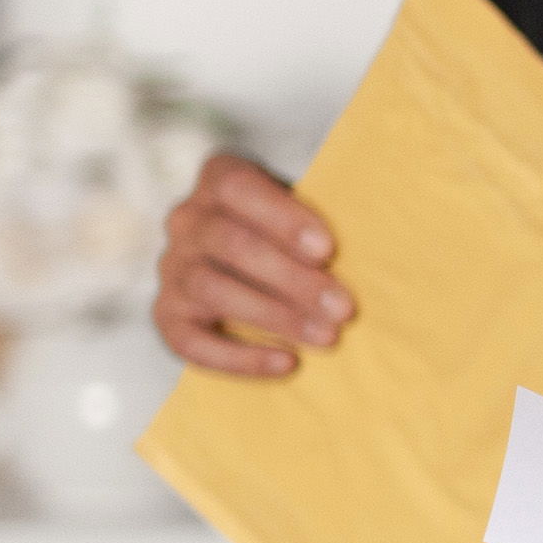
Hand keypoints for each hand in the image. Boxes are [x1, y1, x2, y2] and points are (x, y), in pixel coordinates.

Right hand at [153, 152, 349, 377]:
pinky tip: (287, 363)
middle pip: (229, 243)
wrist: (251, 267)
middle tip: (343, 309)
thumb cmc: (294, 235)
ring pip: (211, 288)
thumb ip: (321, 225)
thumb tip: (376, 252)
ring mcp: (171, 268)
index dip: (282, 217)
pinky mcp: (167, 315)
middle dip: (292, 279)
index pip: (236, 187)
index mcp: (218, 180)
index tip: (328, 250)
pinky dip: (240, 357)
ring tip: (327, 336)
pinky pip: (191, 341)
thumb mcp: (306, 214)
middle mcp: (186, 220)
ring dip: (274, 316)